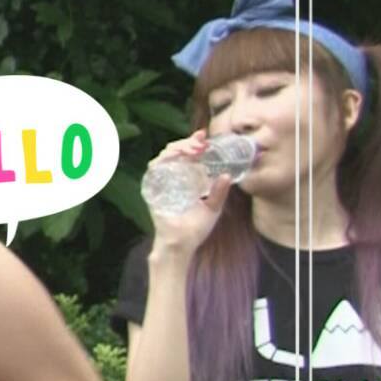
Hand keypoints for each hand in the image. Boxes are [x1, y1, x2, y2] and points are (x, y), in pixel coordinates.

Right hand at [147, 130, 233, 256]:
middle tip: (200, 143)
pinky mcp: (153, 187)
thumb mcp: (213, 207)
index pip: (189, 156)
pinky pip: (154, 167)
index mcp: (187, 179)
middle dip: (187, 143)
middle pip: (175, 151)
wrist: (181, 243)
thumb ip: (219, 191)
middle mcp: (173, 177)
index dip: (194, 143)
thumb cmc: (195, 228)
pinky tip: (177, 156)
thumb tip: (228, 175)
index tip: (205, 137)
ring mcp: (162, 181)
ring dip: (178, 148)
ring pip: (164, 155)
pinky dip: (164, 158)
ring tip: (192, 148)